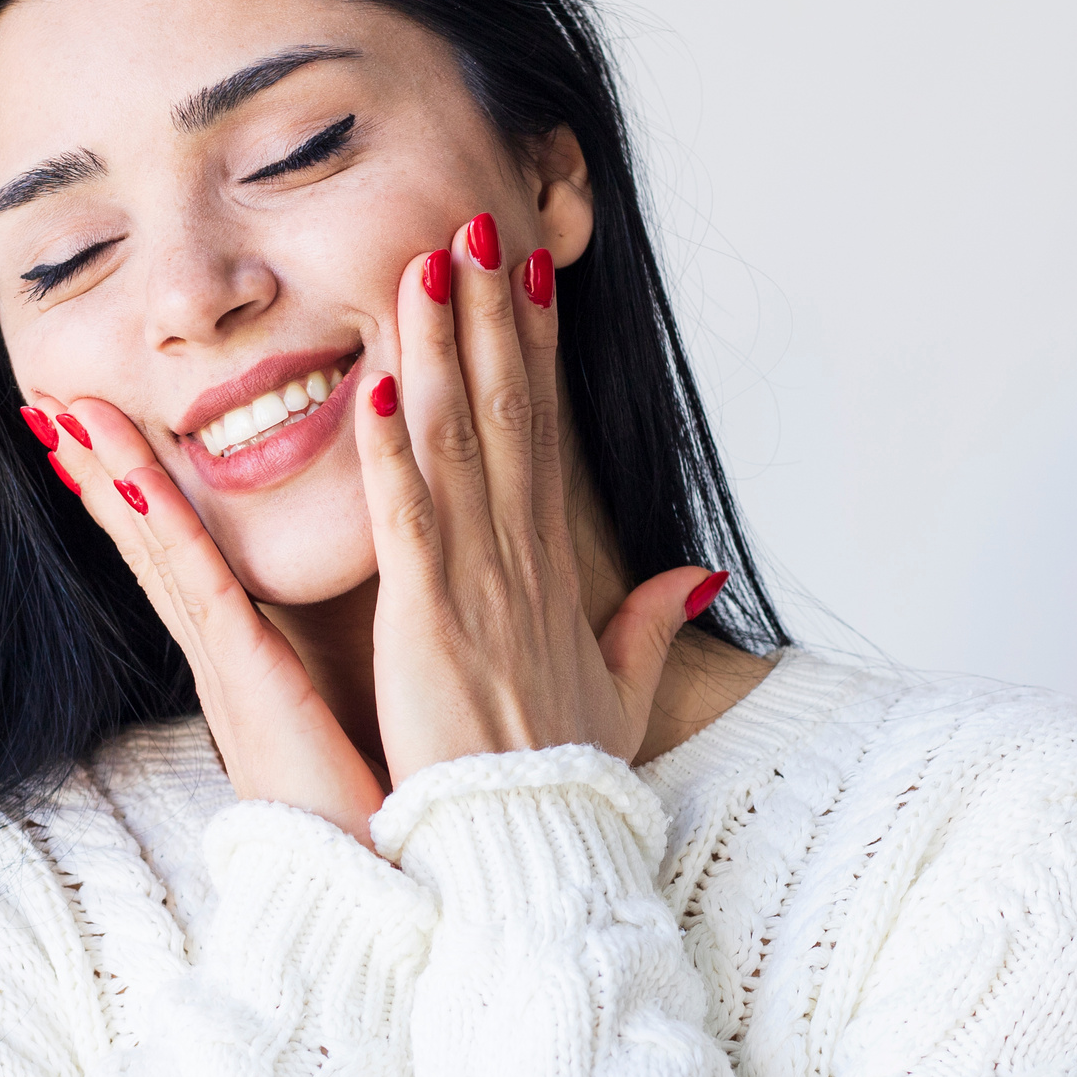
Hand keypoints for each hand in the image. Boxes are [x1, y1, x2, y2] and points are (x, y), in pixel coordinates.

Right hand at [27, 400, 389, 841]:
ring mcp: (227, 671)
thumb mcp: (350, 732)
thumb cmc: (372, 825)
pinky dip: (164, 526)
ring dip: (112, 478)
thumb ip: (340, 683)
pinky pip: (200, 587)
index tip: (110, 431)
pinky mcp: (248, 683)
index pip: (185, 564)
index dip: (143, 496)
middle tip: (56, 401)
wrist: (368, 904)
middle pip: (152, 546)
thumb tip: (352, 651)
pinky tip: (136, 471)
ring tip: (65, 413)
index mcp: (248, 672)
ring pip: (160, 553)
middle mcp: (224, 665)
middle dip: (102, 472)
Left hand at [357, 213, 722, 788]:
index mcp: (552, 575)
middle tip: (476, 224)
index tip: (528, 273)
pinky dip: (392, 448)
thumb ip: (650, 627)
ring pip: (461, 441)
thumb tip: (697, 574)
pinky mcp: (429, 621)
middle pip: (509, 413)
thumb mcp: (619, 696)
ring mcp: (479, 586)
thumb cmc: (561, 785)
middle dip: (494, 314)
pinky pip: (409, 517)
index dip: (536, 348)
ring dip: (444, 348)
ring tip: (429, 264)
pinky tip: (379, 380)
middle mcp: (521, 563)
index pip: (541, 437)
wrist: (534, 852)